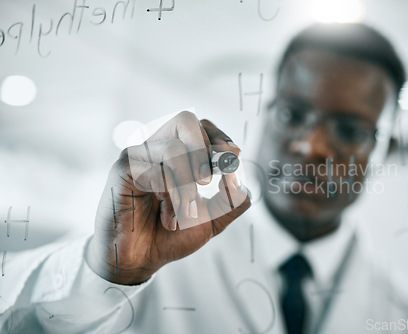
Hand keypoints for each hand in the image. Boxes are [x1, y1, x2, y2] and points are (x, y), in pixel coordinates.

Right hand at [86, 111, 250, 284]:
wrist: (140, 261)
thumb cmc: (171, 235)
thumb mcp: (212, 217)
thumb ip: (232, 197)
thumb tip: (239, 174)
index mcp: (176, 152)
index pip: (200, 125)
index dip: (220, 137)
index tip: (233, 158)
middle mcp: (156, 147)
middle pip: (185, 121)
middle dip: (204, 149)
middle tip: (208, 181)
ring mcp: (137, 155)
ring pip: (174, 150)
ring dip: (188, 187)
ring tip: (186, 215)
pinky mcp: (123, 168)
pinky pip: (156, 170)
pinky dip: (171, 197)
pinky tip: (168, 219)